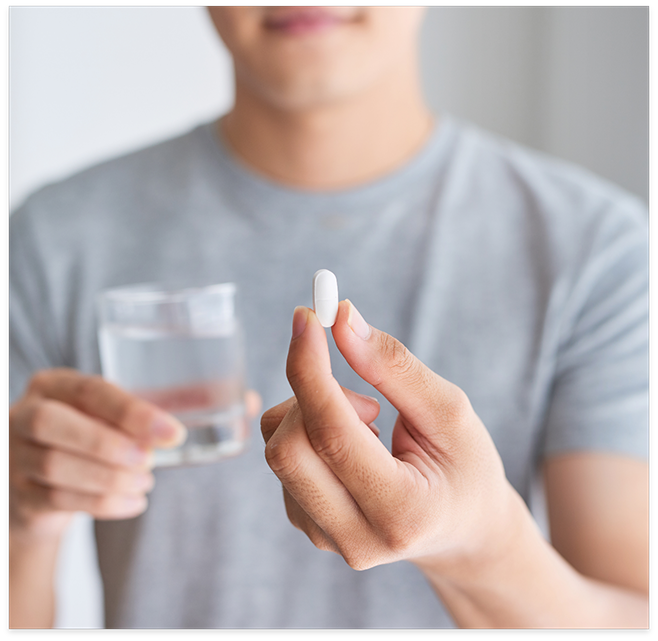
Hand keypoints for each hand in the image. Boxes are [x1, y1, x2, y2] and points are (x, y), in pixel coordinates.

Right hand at [9, 368, 261, 540]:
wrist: (45, 477)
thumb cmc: (101, 432)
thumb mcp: (125, 411)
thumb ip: (179, 402)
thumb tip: (249, 401)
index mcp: (57, 384)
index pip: (89, 390)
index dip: (130, 412)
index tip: (172, 433)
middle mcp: (27, 413)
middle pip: (54, 425)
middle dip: (109, 445)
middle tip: (152, 462)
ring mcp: (15, 456)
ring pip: (55, 468)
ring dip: (109, 479)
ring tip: (146, 483)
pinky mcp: (21, 495)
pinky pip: (56, 500)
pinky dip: (102, 504)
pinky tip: (134, 502)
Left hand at [261, 301, 520, 573]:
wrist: (462, 528)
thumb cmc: (465, 466)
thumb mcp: (450, 411)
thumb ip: (394, 366)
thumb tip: (341, 320)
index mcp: (402, 511)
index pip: (332, 435)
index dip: (310, 369)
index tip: (306, 317)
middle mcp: (356, 537)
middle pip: (288, 449)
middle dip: (311, 394)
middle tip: (362, 391)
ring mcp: (325, 537)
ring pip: (278, 449)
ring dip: (313, 413)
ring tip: (371, 424)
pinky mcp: (307, 525)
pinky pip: (282, 459)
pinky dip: (309, 431)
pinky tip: (353, 446)